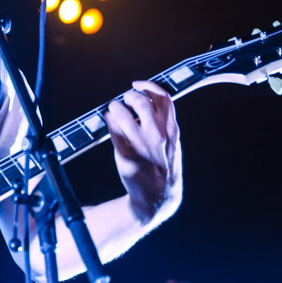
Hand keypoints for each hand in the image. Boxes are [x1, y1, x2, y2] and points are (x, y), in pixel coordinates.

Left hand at [104, 80, 181, 223]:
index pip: (164, 98)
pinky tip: (109, 122)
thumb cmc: (164, 166)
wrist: (159, 198)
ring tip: (113, 110)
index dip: (148, 86)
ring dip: (115, 108)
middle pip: (141, 102)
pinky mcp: (127, 157)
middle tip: (123, 100)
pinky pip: (113, 131)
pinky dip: (109, 122)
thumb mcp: (173, 143)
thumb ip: (164, 123)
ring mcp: (142, 147)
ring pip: (123, 115)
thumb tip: (148, 99)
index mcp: (172, 131)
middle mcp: (158, 137)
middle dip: (129, 96)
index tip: (137, 84)